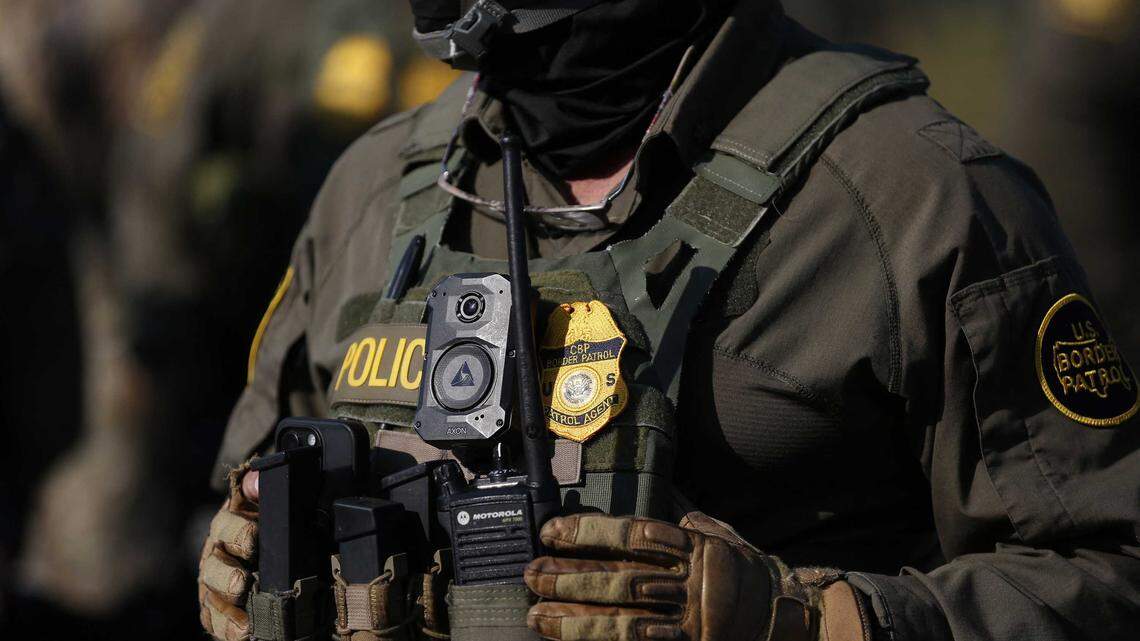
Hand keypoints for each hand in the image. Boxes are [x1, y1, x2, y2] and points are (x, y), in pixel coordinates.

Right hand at [198, 465, 258, 640]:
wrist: (272, 539)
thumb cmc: (270, 519)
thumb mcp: (269, 499)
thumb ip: (262, 485)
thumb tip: (254, 482)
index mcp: (229, 525)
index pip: (226, 526)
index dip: (237, 532)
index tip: (254, 538)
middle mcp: (217, 555)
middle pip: (213, 567)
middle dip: (227, 576)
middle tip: (242, 582)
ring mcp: (216, 584)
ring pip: (212, 598)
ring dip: (226, 611)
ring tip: (244, 623)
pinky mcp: (218, 607)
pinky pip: (215, 621)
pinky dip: (226, 629)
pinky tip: (242, 634)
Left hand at [523, 514, 870, 640]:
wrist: (792, 618)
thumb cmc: (749, 573)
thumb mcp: (720, 535)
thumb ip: (684, 521)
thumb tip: (661, 498)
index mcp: (691, 548)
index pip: (630, 537)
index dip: (588, 533)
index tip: (551, 532)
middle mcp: (687, 584)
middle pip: (619, 581)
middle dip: (570, 579)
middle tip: (531, 576)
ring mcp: (688, 622)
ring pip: (624, 623)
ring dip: (576, 622)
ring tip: (538, 617)